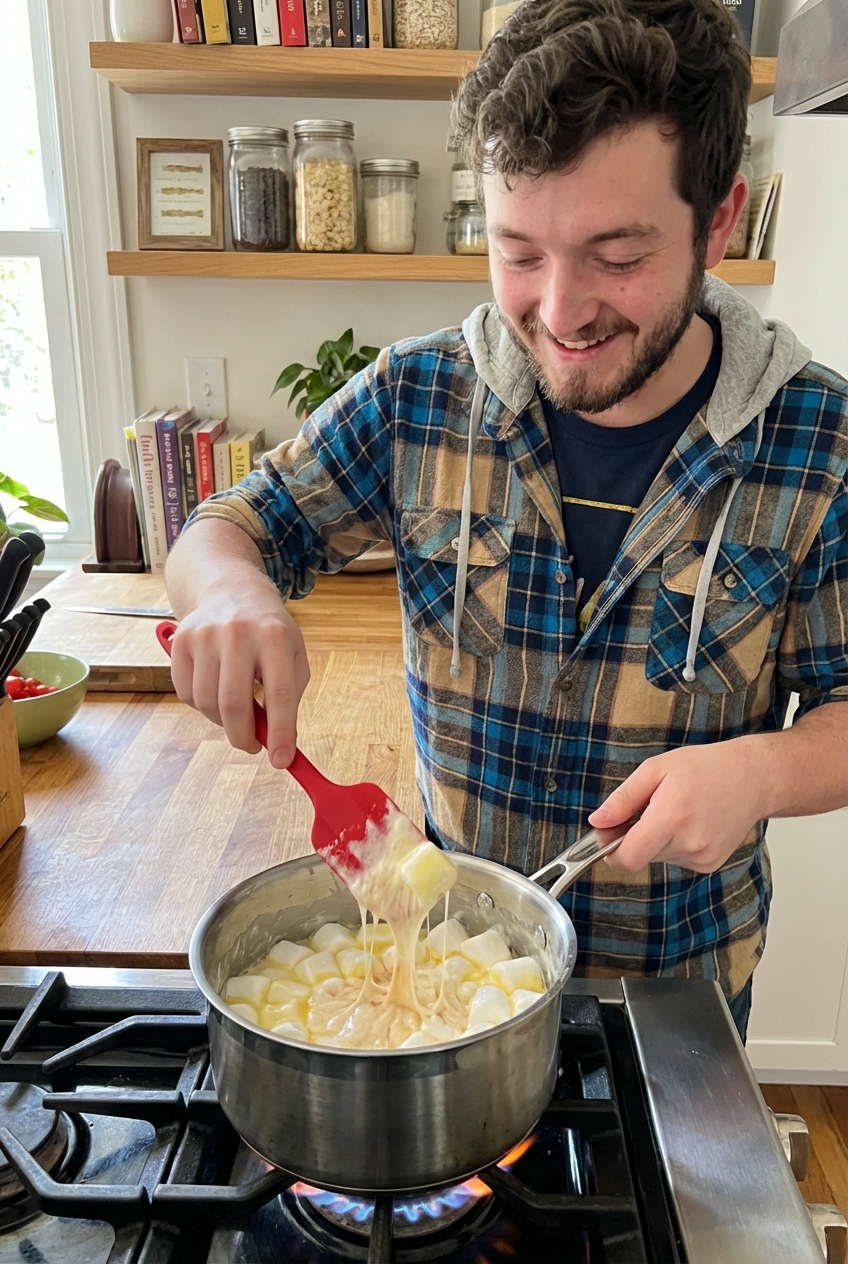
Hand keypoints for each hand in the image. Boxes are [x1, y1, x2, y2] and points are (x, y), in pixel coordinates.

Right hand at [168, 585, 309, 768]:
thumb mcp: (292, 654)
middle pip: (234, 703)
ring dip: (222, 721)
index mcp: (275, 636)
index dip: (281, 733)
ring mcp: (204, 635)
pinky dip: (202, 706)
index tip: (281, 760)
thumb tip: (279, 744)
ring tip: (236, 711)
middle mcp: (237, 633)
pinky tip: (215, 691)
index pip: (280, 694)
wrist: (230, 590)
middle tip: (253, 746)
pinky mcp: (180, 641)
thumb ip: (288, 697)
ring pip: (207, 703)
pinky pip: (186, 694)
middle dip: (243, 737)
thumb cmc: (268, 631)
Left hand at [587, 739, 766, 872]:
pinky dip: (674, 844)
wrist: (753, 778)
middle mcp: (689, 842)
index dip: (611, 849)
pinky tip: (690, 822)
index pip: (628, 857)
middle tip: (649, 808)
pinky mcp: (710, 864)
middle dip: (635, 836)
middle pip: (641, 855)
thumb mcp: (656, 769)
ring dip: (656, 839)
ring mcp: (702, 857)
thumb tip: (597, 821)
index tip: (608, 833)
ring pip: (658, 857)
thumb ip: (623, 799)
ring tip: (676, 811)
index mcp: (672, 817)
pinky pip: (676, 859)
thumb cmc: (705, 768)